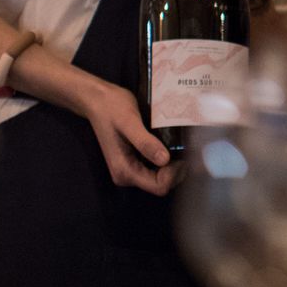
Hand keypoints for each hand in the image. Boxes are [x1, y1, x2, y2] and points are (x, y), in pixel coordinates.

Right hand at [79, 79, 181, 195]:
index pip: (158, 187)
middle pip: (162, 184)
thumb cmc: (112, 108)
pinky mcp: (135, 160)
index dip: (173, 174)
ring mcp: (131, 168)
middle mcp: (127, 175)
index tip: (182, 154)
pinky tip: (174, 143)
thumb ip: (144, 142)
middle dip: (176, 169)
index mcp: (124, 171)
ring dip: (174, 164)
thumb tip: (164, 160)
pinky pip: (157, 167)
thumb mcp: (129, 122)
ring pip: (161, 176)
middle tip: (187, 147)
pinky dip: (168, 158)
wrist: (99, 100)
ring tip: (182, 144)